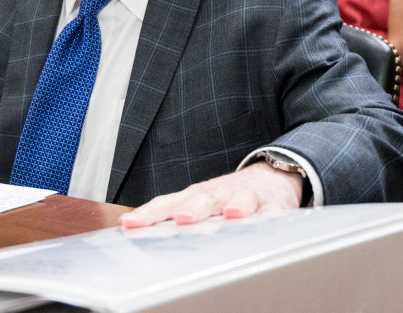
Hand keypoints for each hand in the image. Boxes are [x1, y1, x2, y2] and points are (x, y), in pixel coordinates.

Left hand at [118, 161, 302, 228]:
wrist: (270, 174)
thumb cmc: (226, 194)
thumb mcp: (197, 201)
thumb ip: (169, 213)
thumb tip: (131, 227)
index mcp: (195, 196)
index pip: (167, 204)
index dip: (149, 214)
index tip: (129, 224)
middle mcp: (217, 195)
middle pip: (202, 200)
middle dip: (192, 209)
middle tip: (182, 218)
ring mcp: (245, 197)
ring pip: (240, 200)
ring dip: (235, 206)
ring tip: (230, 214)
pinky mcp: (272, 204)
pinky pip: (273, 212)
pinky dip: (271, 217)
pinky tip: (269, 222)